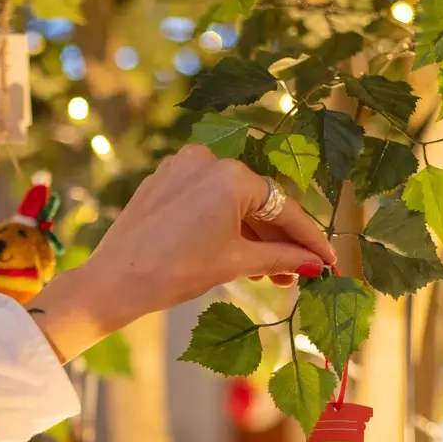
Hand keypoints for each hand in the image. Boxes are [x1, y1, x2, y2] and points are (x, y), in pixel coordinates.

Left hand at [29, 143, 335, 360]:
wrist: (114, 281)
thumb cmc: (175, 272)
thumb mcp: (235, 264)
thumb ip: (279, 257)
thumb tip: (313, 264)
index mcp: (231, 175)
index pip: (282, 208)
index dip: (308, 239)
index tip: (328, 261)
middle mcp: (207, 160)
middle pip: (256, 202)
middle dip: (278, 240)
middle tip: (297, 274)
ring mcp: (181, 166)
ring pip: (230, 201)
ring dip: (251, 235)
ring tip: (269, 273)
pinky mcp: (162, 179)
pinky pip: (205, 199)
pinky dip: (223, 223)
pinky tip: (237, 253)